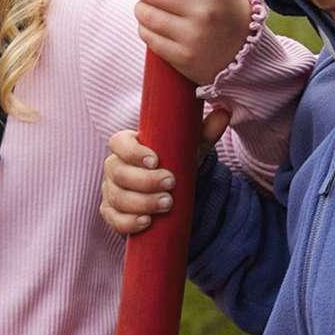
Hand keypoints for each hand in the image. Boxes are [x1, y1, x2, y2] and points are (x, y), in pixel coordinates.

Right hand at [101, 115, 231, 234]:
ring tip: (167, 204)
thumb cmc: (175, 163)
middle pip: (119, 173)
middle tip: (170, 184)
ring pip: (118, 197)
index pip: (118, 143)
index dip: (133, 152)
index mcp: (127, 145)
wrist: (171, 191)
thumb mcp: (190, 147)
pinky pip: (114, 220)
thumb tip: (223, 113)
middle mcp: (114, 166)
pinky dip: (129, 222)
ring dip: (142, 202)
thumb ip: (203, 131)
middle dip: (145, 181)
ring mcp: (111, 191)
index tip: (155, 160)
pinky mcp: (112, 213)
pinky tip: (146, 221)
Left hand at [134, 0, 256, 85]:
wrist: (245, 58)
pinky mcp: (182, 57)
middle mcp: (205, 11)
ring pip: (146, 13)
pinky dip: (145, 28)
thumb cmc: (228, 11)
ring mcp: (193, 36)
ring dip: (141, 7)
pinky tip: (153, 26)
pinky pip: (148, 36)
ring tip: (147, 7)